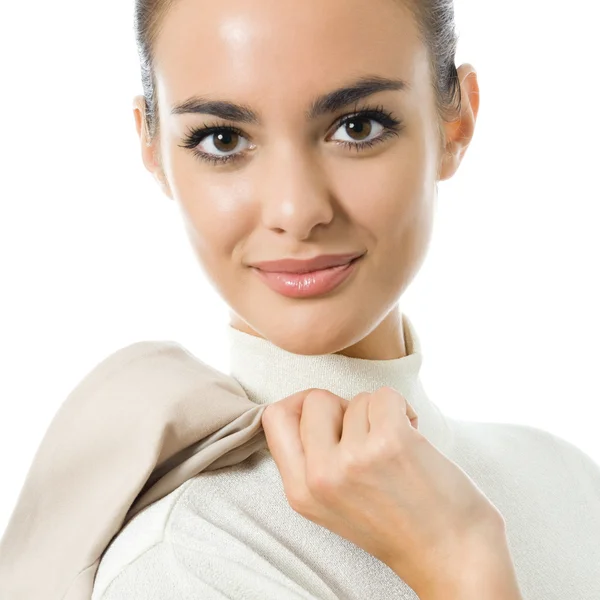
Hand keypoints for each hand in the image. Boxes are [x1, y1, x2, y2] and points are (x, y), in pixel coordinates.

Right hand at [261, 386, 505, 594]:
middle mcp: (320, 476)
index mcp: (301, 492)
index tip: (327, 414)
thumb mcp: (331, 504)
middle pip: (314, 399)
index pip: (274, 418)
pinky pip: (384, 395)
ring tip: (395, 447)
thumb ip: (310, 461)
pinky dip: (402, 408)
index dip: (299, 404)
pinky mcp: (390, 442)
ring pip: (356, 399)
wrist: (451, 555)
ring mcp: (354, 459)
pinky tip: (412, 434)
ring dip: (379, 415)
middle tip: (366, 432)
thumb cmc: (396, 524)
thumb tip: (311, 405)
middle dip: (343, 407)